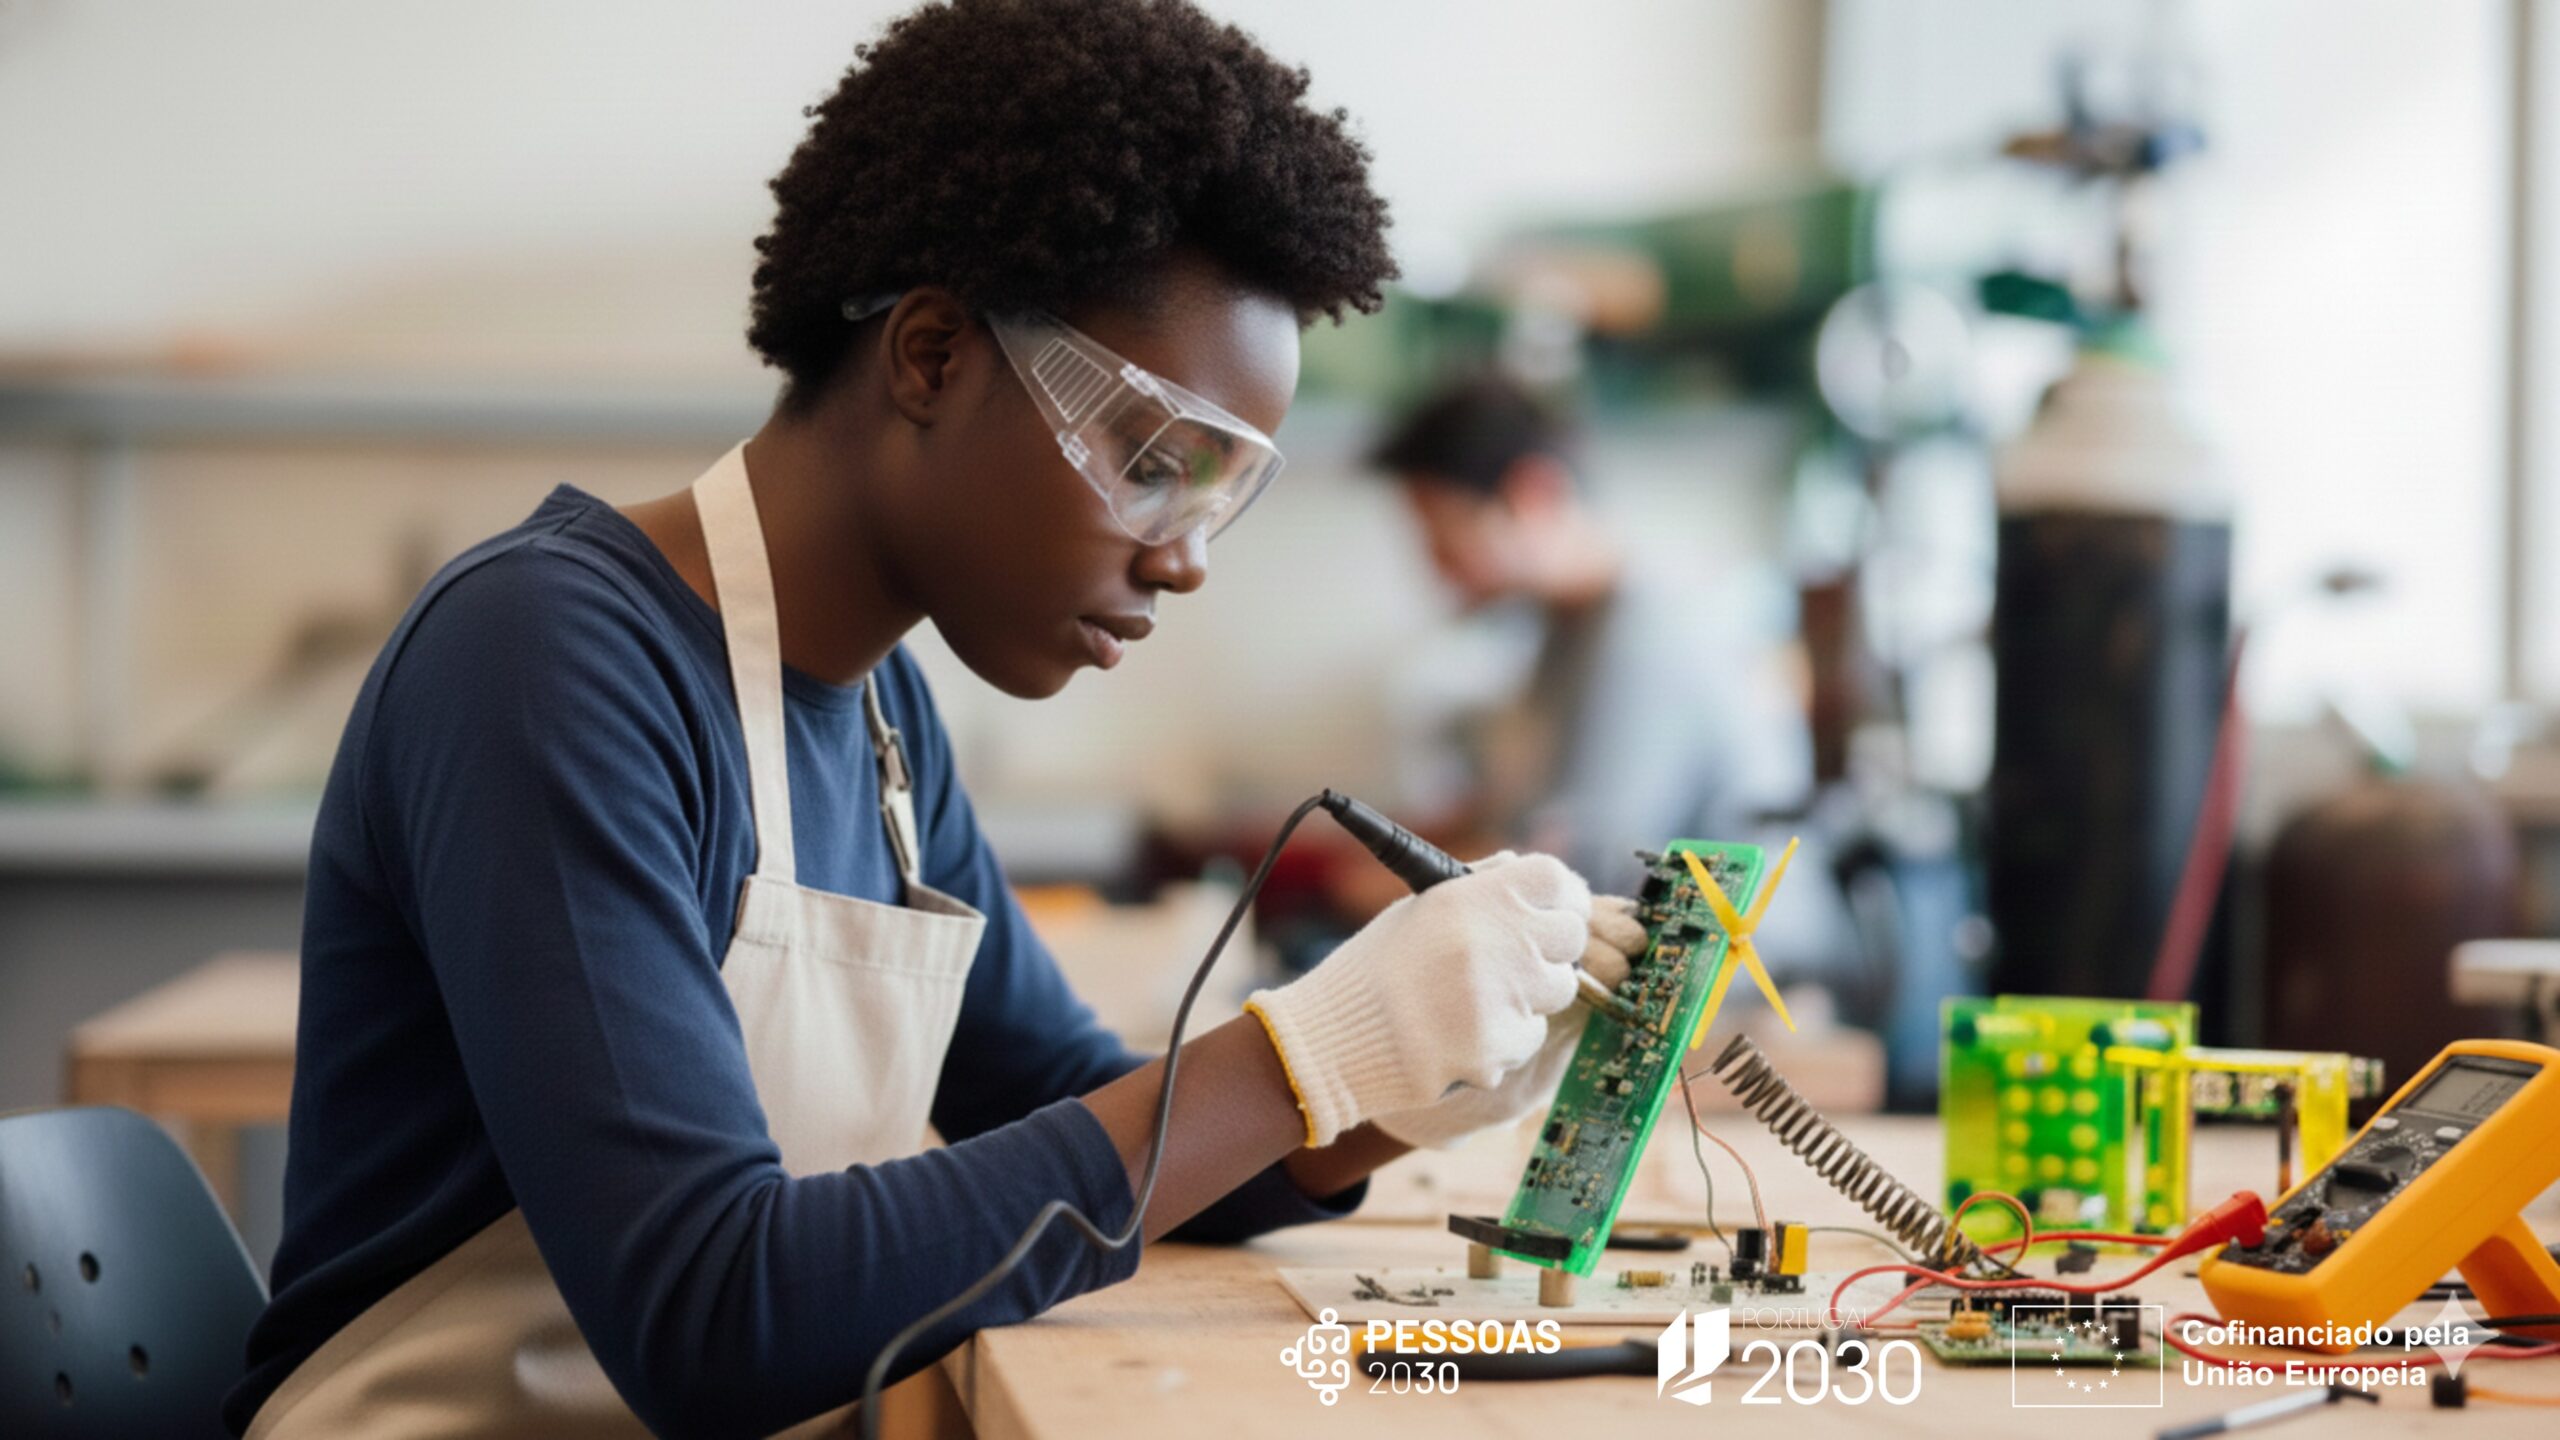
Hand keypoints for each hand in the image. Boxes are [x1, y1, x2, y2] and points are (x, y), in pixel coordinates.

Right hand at [1243, 853, 1591, 1146]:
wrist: (1329, 1041)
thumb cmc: (1371, 971)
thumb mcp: (1418, 909)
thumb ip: (1475, 887)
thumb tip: (1518, 867)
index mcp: (1471, 897)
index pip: (1554, 878)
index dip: (1562, 893)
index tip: (1557, 907)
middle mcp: (1495, 941)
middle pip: (1571, 933)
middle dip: (1553, 946)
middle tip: (1522, 958)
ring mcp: (1503, 998)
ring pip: (1558, 990)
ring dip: (1530, 994)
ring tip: (1476, 1000)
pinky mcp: (1500, 1048)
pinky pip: (1530, 1037)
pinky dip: (1505, 1039)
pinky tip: (1459, 1035)